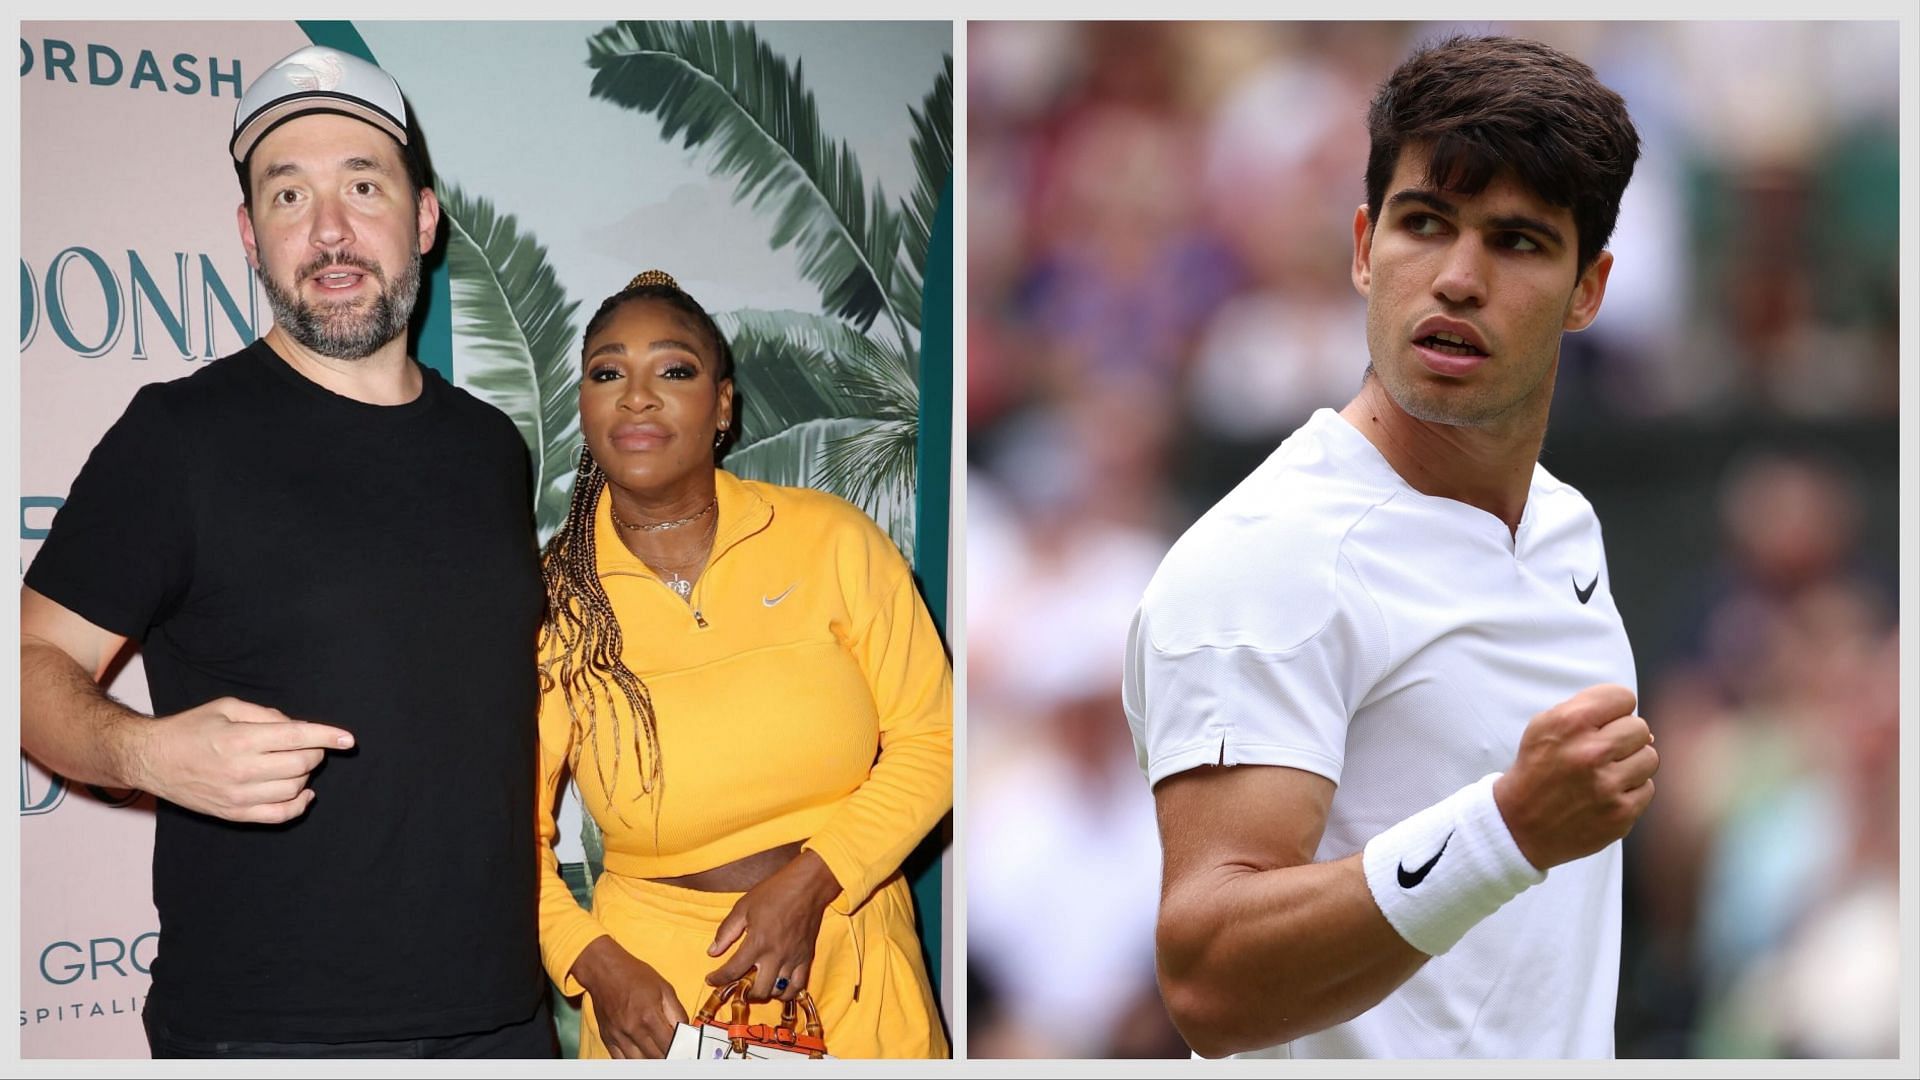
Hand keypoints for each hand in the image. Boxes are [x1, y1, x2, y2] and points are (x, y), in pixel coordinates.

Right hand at [130, 696, 353, 822]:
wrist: (151, 759)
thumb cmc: (190, 728)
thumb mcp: (227, 707)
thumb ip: (267, 715)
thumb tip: (300, 727)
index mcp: (241, 739)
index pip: (299, 737)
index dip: (328, 736)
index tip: (348, 739)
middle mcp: (242, 769)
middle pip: (302, 763)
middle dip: (314, 751)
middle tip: (306, 743)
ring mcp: (238, 796)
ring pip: (295, 788)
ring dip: (304, 774)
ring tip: (293, 762)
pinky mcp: (234, 813)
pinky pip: (280, 815)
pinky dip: (299, 804)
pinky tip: (304, 792)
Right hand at [571, 935, 687, 1058]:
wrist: (604, 970)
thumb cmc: (635, 976)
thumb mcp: (664, 988)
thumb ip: (677, 1012)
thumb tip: (687, 1031)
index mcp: (650, 1015)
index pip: (671, 1045)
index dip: (682, 1050)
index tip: (687, 1050)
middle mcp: (633, 1029)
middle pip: (656, 1057)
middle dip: (669, 1057)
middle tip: (676, 1053)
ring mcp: (618, 1035)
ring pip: (639, 1062)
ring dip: (652, 1061)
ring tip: (661, 1054)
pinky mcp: (607, 1038)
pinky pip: (621, 1060)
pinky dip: (634, 1062)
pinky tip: (643, 1056)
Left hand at [705, 850, 842, 1002]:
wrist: (808, 886)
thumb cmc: (774, 893)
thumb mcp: (743, 906)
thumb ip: (726, 931)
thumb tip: (712, 951)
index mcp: (757, 942)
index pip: (733, 971)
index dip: (718, 979)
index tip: (711, 980)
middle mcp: (776, 955)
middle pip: (758, 990)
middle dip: (744, 992)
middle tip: (738, 985)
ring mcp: (793, 959)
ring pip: (778, 991)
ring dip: (765, 992)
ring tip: (758, 984)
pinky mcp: (807, 958)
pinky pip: (798, 986)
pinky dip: (787, 992)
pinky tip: (779, 987)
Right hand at [1493, 683, 1657, 869]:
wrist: (1519, 825)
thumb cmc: (1536, 770)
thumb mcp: (1543, 726)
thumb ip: (1585, 709)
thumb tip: (1637, 722)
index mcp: (1569, 724)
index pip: (1623, 698)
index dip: (1614, 710)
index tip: (1604, 723)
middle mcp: (1590, 752)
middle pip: (1640, 728)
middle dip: (1623, 737)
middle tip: (1603, 751)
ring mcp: (1608, 786)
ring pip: (1650, 757)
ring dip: (1631, 764)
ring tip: (1607, 773)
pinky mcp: (1621, 814)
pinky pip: (1648, 788)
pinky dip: (1631, 790)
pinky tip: (1608, 794)